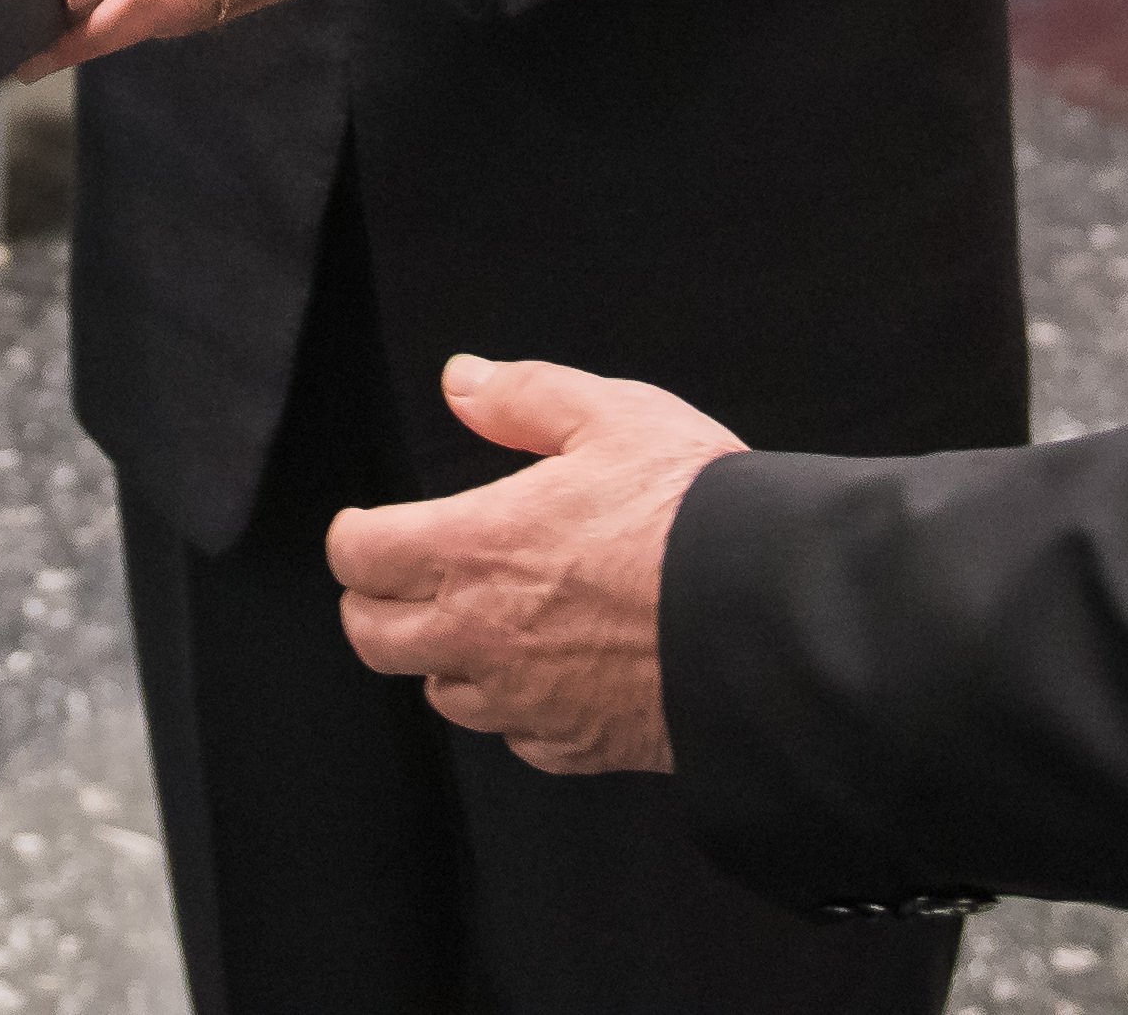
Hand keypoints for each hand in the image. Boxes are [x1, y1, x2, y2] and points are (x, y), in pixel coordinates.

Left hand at [328, 356, 745, 775]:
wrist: (772, 620)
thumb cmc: (694, 513)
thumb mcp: (613, 416)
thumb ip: (523, 398)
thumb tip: (461, 380)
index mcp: (474, 548)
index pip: (359, 556)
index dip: (355, 536)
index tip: (368, 525)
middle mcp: (481, 635)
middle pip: (373, 638)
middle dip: (374, 603)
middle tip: (400, 577)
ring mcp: (525, 701)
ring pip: (441, 693)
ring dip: (445, 659)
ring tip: (483, 623)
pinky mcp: (575, 747)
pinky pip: (515, 737)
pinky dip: (516, 708)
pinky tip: (547, 673)